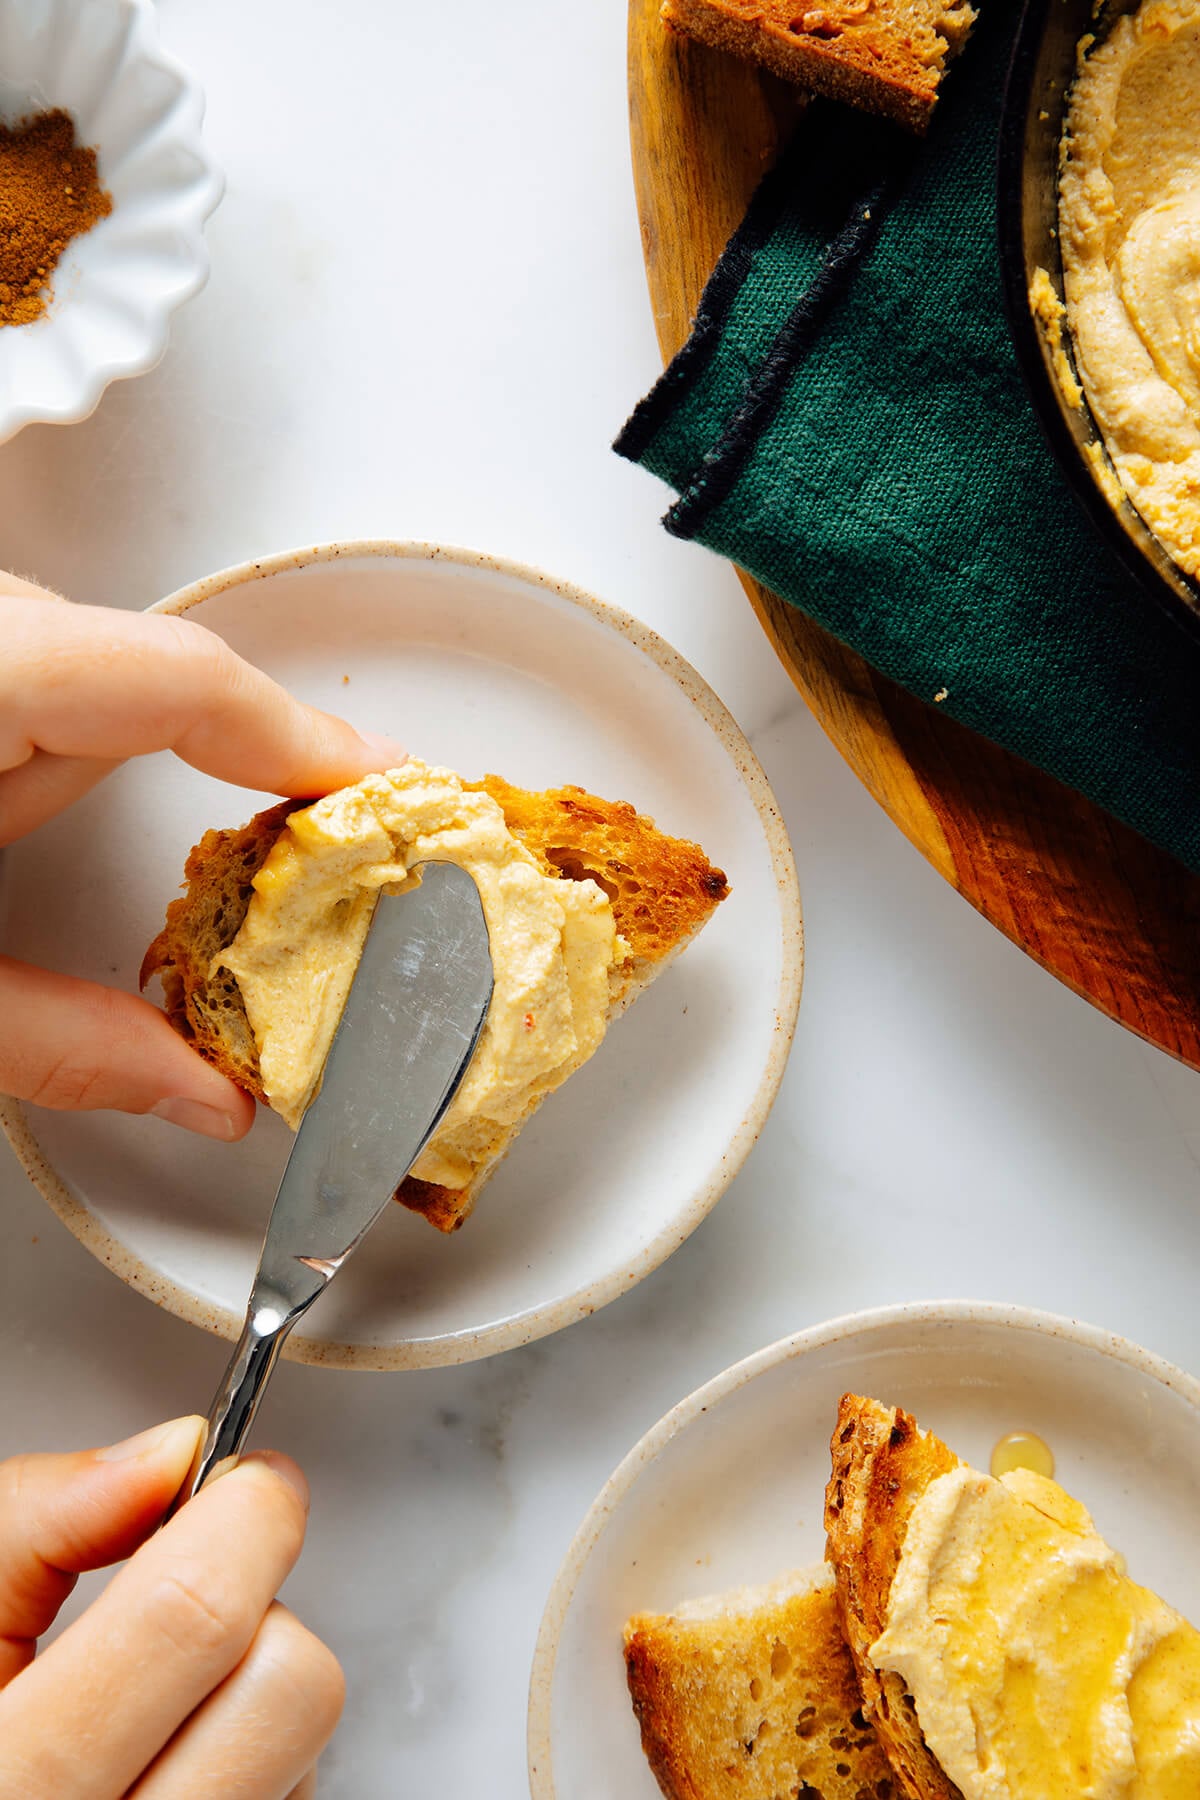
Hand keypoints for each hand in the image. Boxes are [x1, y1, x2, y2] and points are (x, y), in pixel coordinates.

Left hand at [0, 578, 403, 1138]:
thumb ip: (49, 1039)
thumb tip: (195, 1092)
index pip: (184, 682)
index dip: (308, 740)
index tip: (386, 796)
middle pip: (159, 668)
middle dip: (257, 755)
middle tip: (343, 844)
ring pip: (112, 657)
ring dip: (181, 739)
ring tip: (263, 826)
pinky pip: (65, 654)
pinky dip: (118, 718)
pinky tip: (140, 778)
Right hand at [0, 1415, 341, 1798]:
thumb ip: (34, 1522)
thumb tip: (164, 1460)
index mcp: (16, 1781)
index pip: (192, 1619)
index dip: (241, 1520)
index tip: (245, 1482)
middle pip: (284, 1683)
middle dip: (251, 1602)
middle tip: (205, 1569)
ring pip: (308, 1743)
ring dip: (252, 1681)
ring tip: (160, 1684)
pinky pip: (296, 1791)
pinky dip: (255, 1751)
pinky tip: (174, 1751)